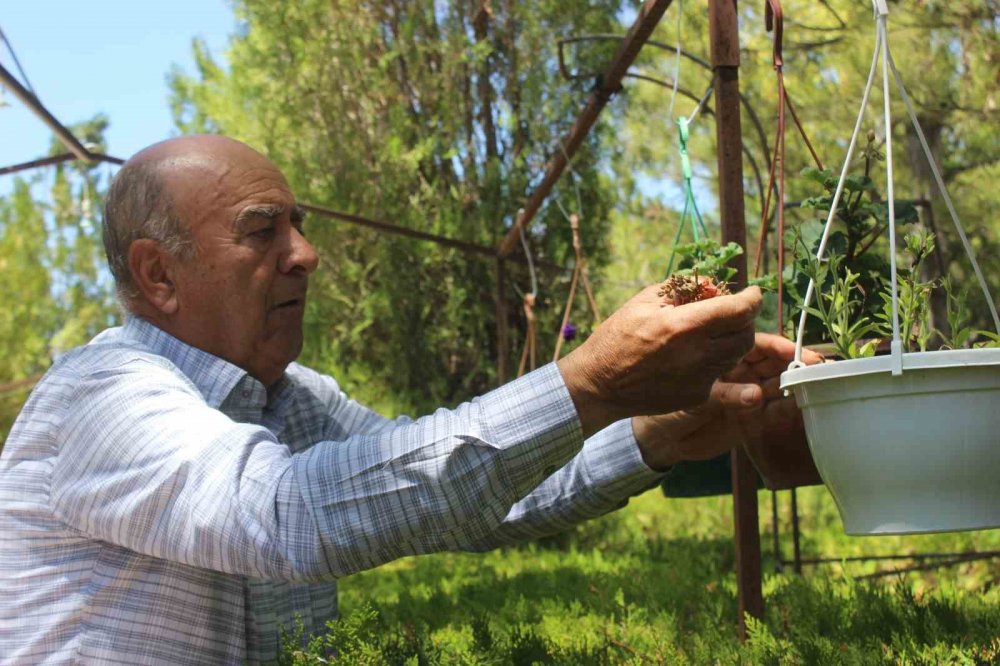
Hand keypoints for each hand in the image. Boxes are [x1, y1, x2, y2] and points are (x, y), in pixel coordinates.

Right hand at [557, 285, 761, 438]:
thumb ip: (682, 289)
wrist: (600, 385)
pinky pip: (718, 373)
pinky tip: (691, 355)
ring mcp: (699, 379)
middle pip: (746, 334)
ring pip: (736, 355)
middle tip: (731, 312)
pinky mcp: (696, 396)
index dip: (752, 299)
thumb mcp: (644, 301)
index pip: (739, 310)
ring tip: (710, 332)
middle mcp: (697, 354)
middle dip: (745, 319)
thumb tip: (712, 285)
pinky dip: (713, 359)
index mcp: (683, 326)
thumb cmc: (617, 337)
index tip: (753, 293)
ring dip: (732, 340)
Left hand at [631, 333, 822, 471]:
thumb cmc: (664, 398)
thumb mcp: (689, 388)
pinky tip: (795, 407)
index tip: (793, 349)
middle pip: (773, 361)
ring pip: (777, 383)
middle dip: (794, 362)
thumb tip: (755, 394)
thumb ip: (721, 390)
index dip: (777, 345)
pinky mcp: (751, 419)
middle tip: (812, 366)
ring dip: (794, 383)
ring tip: (808, 385)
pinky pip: (773, 411)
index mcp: (722, 352)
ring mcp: (747, 394)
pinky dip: (786, 409)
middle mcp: (739, 371)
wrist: (658, 434)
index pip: (756, 343)